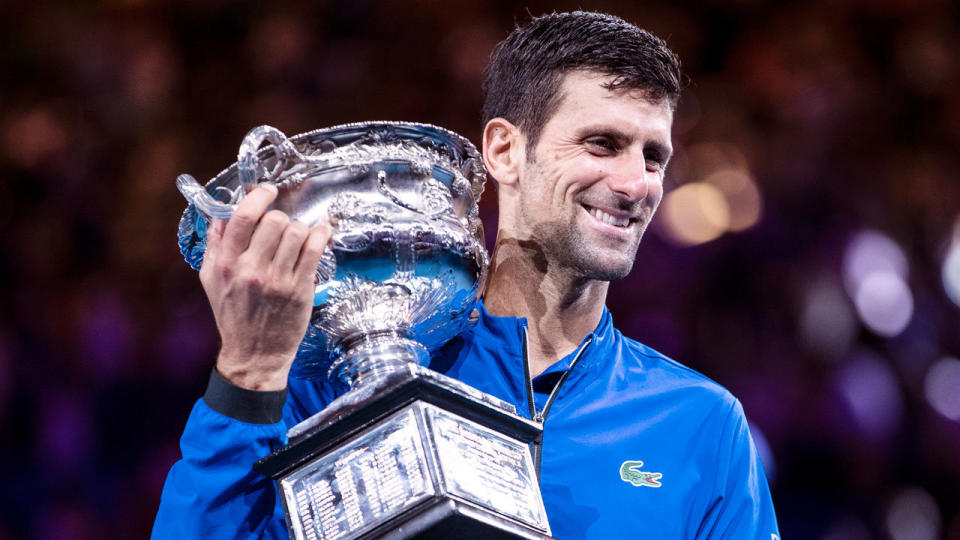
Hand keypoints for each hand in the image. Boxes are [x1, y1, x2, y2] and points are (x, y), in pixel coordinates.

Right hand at [199, 184, 331, 390]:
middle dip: (280, 218)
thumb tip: (221, 214)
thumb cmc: (233, 315)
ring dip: (300, 228)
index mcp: (226, 263)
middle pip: (274, 221)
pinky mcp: (300, 288)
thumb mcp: (211, 279)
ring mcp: (278, 279)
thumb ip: (214, 244)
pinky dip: (321, 235)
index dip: (259, 197)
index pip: (244, 217)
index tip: (268, 192)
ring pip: (297, 232)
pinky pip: (314, 249)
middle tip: (281, 227)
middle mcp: (251, 269)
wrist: (255, 354)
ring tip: (298, 237)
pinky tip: (322, 231)